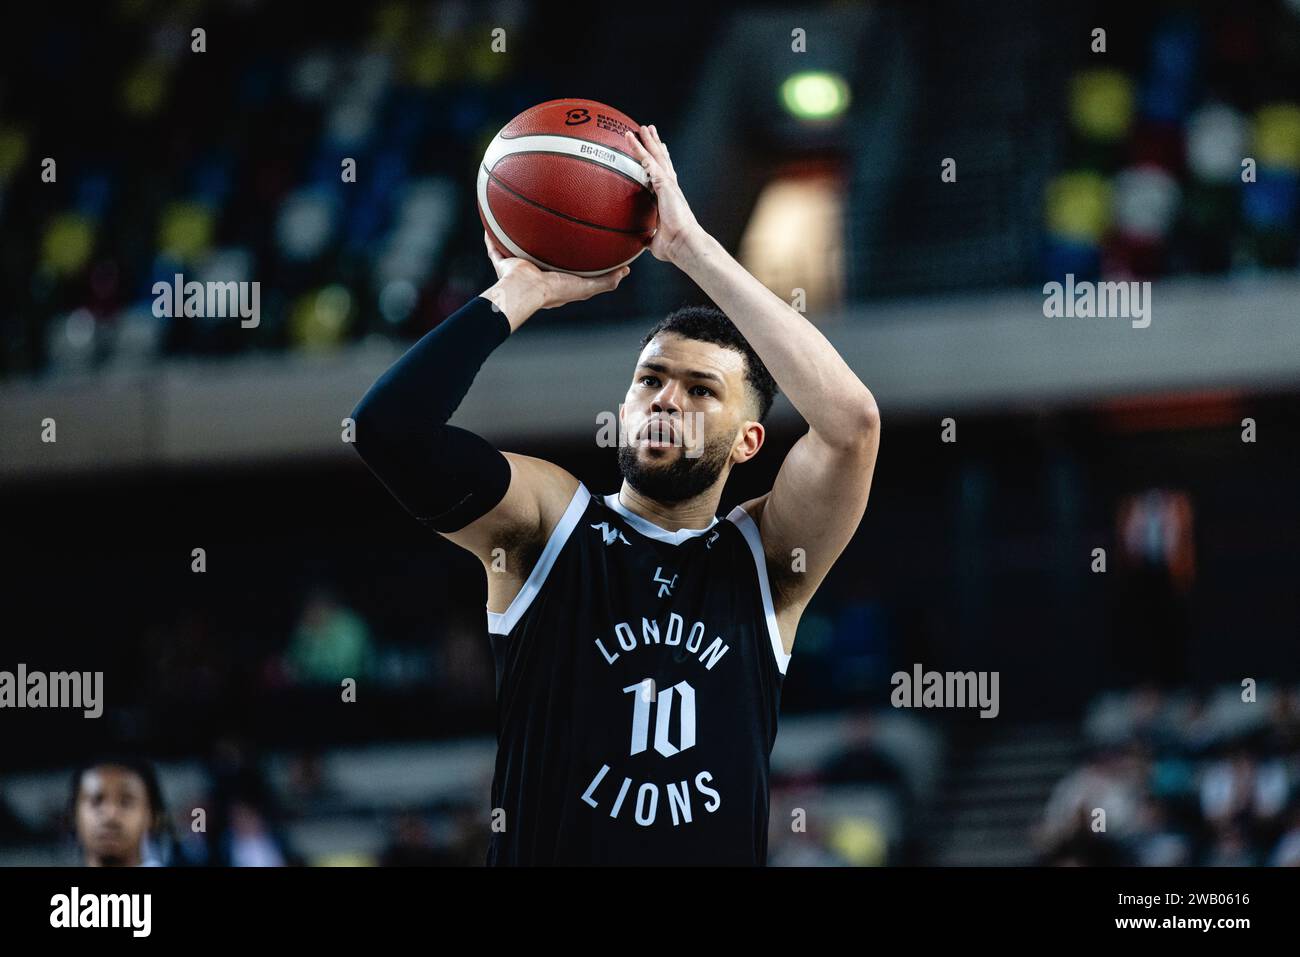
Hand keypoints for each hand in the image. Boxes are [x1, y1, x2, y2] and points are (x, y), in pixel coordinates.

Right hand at [481, 231, 629, 328]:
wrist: (527, 289)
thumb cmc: (556, 290)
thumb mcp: (586, 287)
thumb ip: (606, 281)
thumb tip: (625, 271)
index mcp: (552, 280)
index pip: (561, 267)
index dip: (566, 256)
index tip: (574, 242)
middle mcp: (534, 273)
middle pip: (539, 255)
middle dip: (542, 243)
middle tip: (549, 226)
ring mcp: (517, 267)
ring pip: (516, 249)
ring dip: (517, 236)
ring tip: (521, 218)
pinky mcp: (502, 261)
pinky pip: (494, 246)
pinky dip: (491, 236)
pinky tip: (493, 218)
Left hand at [624, 124, 703, 263]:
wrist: (683, 243)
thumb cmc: (674, 246)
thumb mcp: (656, 241)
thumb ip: (649, 237)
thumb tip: (643, 242)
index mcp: (669, 198)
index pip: (663, 176)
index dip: (659, 163)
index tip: (657, 152)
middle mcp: (671, 188)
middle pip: (661, 160)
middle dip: (655, 144)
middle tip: (649, 130)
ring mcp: (669, 185)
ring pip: (656, 157)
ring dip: (648, 141)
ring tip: (642, 127)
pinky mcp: (665, 185)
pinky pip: (649, 163)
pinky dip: (640, 151)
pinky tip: (632, 140)